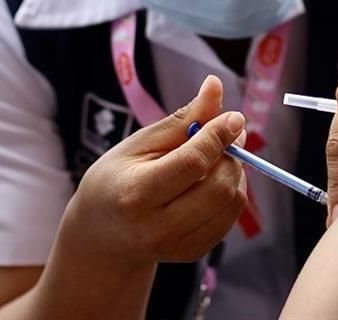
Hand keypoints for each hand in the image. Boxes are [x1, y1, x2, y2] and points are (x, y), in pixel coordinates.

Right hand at [61, 76, 247, 269]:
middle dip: (232, 154)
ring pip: (231, 202)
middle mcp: (157, 227)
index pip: (193, 163)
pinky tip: (212, 180)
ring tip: (218, 156)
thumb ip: (182, 119)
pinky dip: (231, 191)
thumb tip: (215, 85)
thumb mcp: (140, 144)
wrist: (102, 235)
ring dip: (236, 171)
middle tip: (228, 134)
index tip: (234, 117)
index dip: (219, 135)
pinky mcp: (194, 253)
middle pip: (219, 186)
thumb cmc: (117, 180)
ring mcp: (177, 245)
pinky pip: (231, 217)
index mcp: (136, 194)